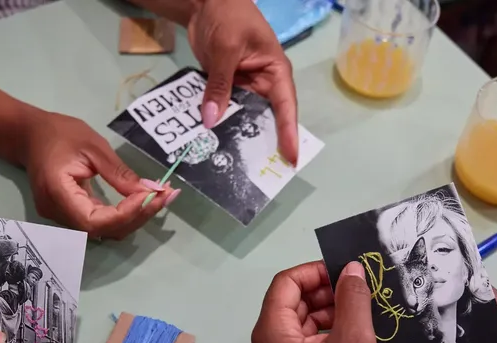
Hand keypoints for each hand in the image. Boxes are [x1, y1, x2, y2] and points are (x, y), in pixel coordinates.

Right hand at [21, 111, 178, 239]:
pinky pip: (101, 221)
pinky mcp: (72, 214)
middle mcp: (58, 213)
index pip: (95, 220)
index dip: (126, 214)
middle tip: (166, 195)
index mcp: (57, 193)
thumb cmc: (58, 133)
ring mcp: (63, 217)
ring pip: (105, 229)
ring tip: (160, 197)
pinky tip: (143, 201)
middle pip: (104, 230)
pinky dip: (124, 214)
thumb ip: (120, 173)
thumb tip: (150, 192)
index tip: (150, 195)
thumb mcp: (93, 147)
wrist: (29, 135)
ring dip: (135, 217)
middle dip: (138, 216)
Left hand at [187, 0, 298, 163]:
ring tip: (231, 163)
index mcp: (275, 72)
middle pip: (266, 118)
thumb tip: (211, 120)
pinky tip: (210, 140)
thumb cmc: (228, 16)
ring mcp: (244, 87)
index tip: (291, 158)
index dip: (288, 133)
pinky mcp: (226, 87)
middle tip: (259, 172)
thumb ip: (219, 85)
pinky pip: (224, 109)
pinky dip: (218, 122)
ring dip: (235, 134)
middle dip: (262, 142)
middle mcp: (263, 83)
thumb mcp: (225, 50)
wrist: (205, 2)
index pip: (285, 107)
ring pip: (243, 117)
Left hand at [250, 261, 387, 342]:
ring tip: (362, 312)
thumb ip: (352, 299)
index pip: (285, 284)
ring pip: (299, 323)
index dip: (315, 271)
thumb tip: (352, 269)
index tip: (347, 272)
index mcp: (271, 334)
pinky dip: (325, 333)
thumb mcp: (355, 342)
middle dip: (324, 292)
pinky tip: (354, 335)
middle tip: (360, 290)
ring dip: (327, 312)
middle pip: (290, 302)